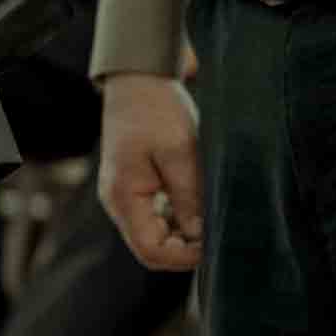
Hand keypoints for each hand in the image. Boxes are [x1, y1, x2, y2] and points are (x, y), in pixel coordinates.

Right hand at [99, 74, 206, 273]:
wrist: (137, 79)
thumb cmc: (156, 109)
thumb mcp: (180, 151)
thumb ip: (188, 197)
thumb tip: (201, 236)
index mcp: (124, 196)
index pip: (151, 250)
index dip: (184, 257)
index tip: (213, 243)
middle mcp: (118, 202)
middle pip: (151, 248)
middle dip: (185, 248)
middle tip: (217, 232)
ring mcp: (124, 196)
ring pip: (154, 235)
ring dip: (183, 234)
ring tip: (211, 215)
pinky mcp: (134, 187)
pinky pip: (155, 217)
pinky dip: (177, 219)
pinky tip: (198, 204)